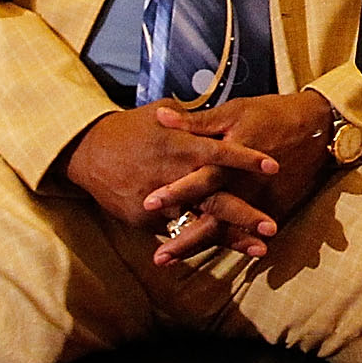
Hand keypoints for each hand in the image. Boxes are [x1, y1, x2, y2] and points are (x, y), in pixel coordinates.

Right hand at [60, 102, 280, 246]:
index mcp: (179, 146)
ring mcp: (159, 203)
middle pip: (214, 199)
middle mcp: (172, 176)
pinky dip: (203, 240)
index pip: (219, 152)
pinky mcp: (146, 221)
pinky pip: (180, 231)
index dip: (246, 159)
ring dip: (230, 238)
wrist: (88, 153)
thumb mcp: (163, 113)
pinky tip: (228, 248)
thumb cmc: (130, 128)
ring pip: (200, 224)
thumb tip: (218, 116)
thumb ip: (194, 120)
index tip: (274, 166)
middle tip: (272, 226)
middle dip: (244, 215)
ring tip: (259, 250)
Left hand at [138, 91, 341, 262]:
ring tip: (170, 261)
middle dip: (184, 238)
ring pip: (226, 230)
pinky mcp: (273, 207)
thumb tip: (160, 117)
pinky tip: (203, 256)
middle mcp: (245, 184)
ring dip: (198, 246)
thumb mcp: (234, 111)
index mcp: (232, 157)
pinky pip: (246, 231)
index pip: (199, 179)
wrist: (316, 127)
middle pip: (211, 217)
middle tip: (158, 256)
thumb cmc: (271, 114)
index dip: (174, 192)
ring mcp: (260, 200)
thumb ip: (197, 121)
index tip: (147, 205)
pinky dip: (226, 245)